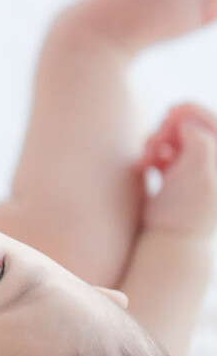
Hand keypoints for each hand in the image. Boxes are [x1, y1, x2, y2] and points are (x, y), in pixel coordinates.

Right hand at [136, 103, 216, 236]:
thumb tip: (187, 122)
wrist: (170, 243)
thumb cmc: (185, 210)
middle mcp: (212, 163)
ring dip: (156, 143)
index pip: (213, 121)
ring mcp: (193, 169)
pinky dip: (152, 154)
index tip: (171, 112)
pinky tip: (145, 165)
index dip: (193, 112)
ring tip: (146, 159)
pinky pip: (163, 153)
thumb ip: (199, 139)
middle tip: (156, 141)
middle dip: (170, 129)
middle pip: (192, 127)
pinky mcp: (175, 178)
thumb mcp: (198, 170)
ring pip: (174, 139)